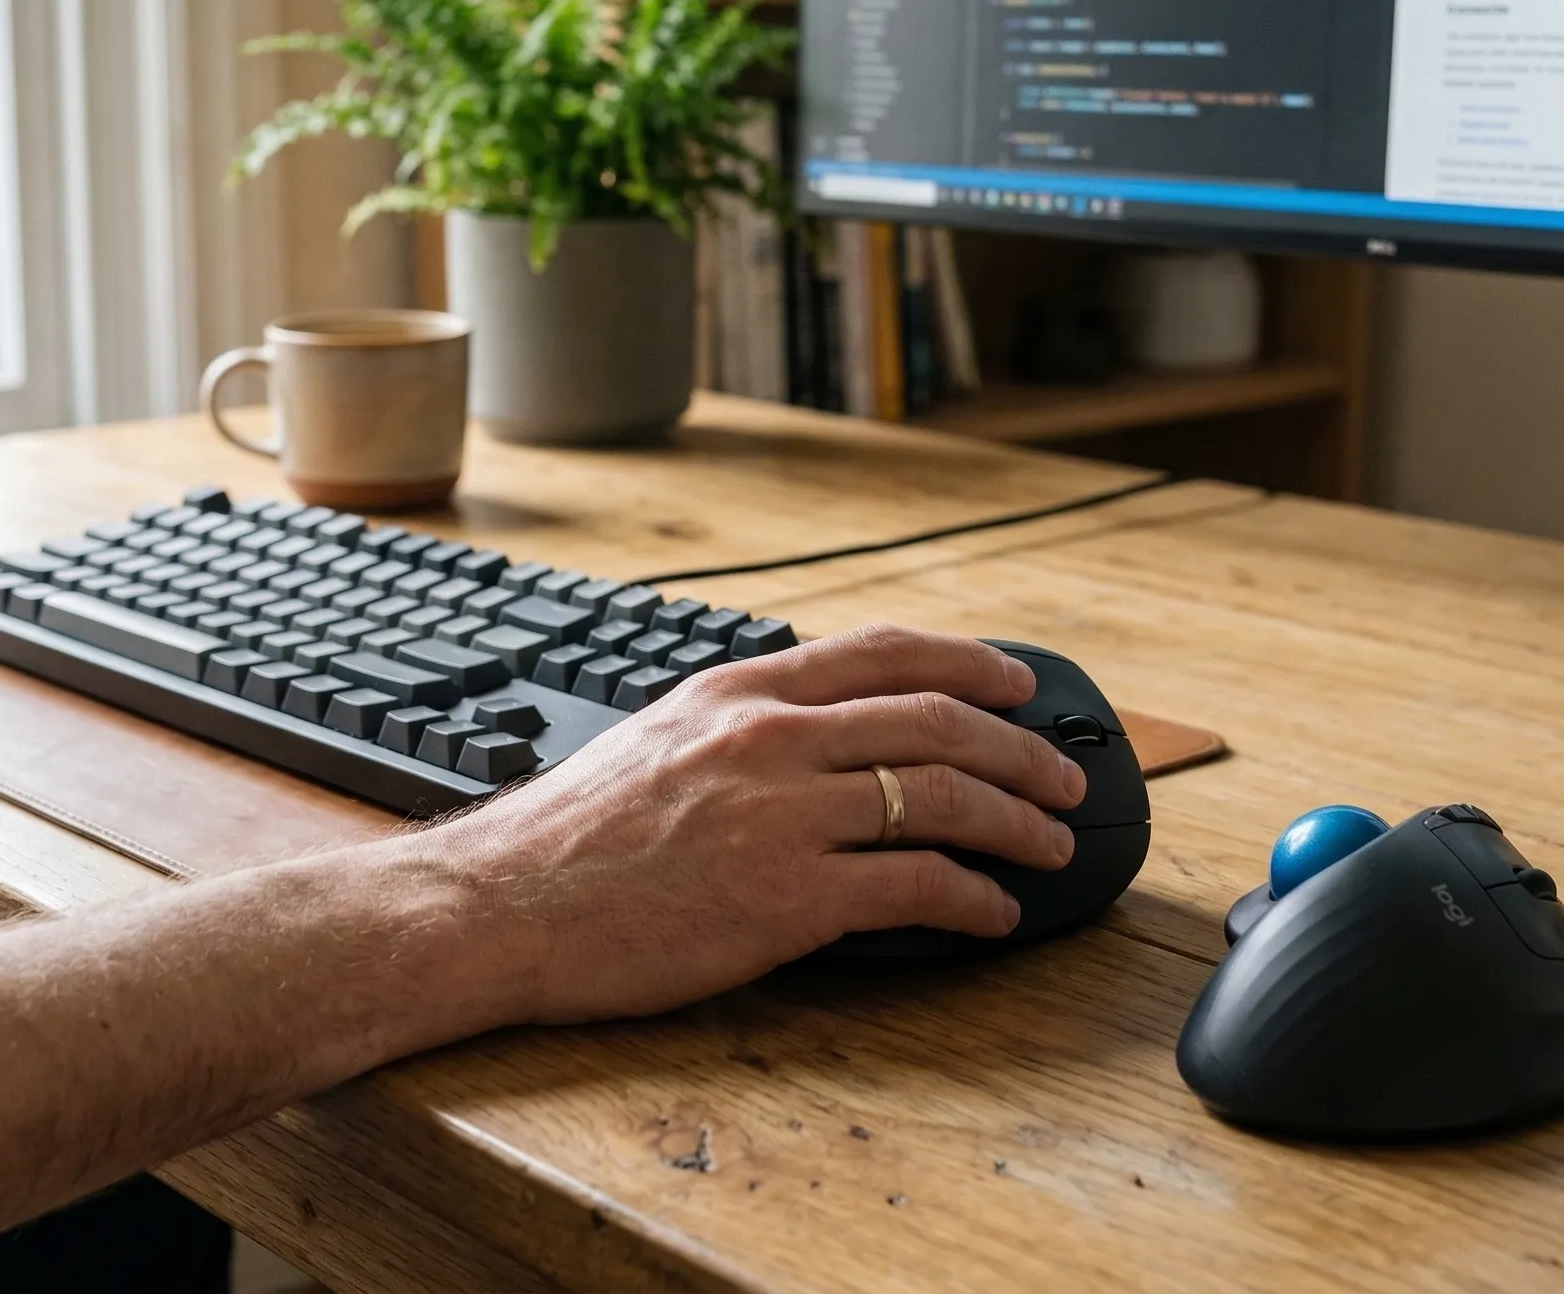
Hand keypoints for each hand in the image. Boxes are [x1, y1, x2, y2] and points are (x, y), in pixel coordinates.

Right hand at [416, 625, 1087, 1025]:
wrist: (501, 906)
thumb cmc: (565, 840)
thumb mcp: (654, 741)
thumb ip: (737, 728)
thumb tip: (811, 736)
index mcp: (737, 693)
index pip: (882, 651)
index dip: (969, 663)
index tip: (1016, 684)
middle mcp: (769, 739)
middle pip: (935, 721)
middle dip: (1019, 749)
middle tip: (1063, 775)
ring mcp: (783, 816)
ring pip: (943, 798)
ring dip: (1017, 822)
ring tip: (1051, 844)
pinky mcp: (787, 899)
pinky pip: (915, 887)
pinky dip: (973, 899)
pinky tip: (994, 913)